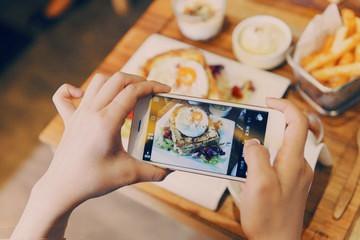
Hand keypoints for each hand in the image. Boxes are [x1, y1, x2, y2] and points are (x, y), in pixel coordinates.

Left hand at [11, 72, 170, 238]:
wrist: (62, 188)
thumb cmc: (93, 180)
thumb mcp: (129, 175)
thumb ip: (154, 171)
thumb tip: (172, 169)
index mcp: (107, 122)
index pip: (132, 92)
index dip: (152, 86)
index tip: (165, 90)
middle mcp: (92, 112)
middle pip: (117, 80)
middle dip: (138, 80)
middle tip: (151, 90)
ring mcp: (78, 114)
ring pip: (97, 82)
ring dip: (115, 82)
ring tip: (128, 93)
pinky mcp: (69, 121)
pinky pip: (63, 96)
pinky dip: (73, 90)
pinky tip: (84, 95)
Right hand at [238, 98, 312, 239]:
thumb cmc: (269, 218)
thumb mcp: (258, 183)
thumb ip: (256, 156)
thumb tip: (253, 141)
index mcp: (294, 161)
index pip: (298, 122)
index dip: (285, 106)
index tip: (267, 102)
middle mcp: (298, 165)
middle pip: (290, 132)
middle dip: (269, 124)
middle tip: (248, 128)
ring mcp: (294, 175)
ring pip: (281, 148)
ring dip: (263, 143)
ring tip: (244, 152)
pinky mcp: (288, 183)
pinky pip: (277, 162)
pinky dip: (263, 158)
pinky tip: (248, 169)